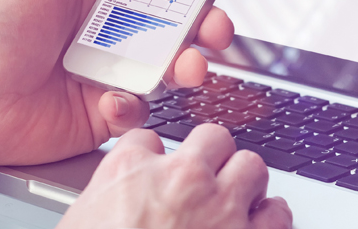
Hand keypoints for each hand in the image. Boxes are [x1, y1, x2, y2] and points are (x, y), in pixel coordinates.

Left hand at [0, 0, 234, 165]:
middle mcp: (110, 27)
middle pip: (177, 20)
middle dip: (207, 22)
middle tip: (216, 28)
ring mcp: (111, 69)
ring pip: (170, 66)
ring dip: (188, 65)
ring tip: (188, 69)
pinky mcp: (105, 110)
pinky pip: (140, 109)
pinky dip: (134, 106)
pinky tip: (111, 101)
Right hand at [58, 124, 292, 228]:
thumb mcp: (81, 223)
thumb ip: (104, 203)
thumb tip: (108, 207)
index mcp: (130, 171)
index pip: (147, 138)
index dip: (152, 157)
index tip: (154, 171)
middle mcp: (180, 179)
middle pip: (211, 138)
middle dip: (210, 155)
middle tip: (204, 175)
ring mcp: (219, 206)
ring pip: (250, 165)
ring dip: (244, 181)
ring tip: (236, 196)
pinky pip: (277, 213)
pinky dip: (271, 217)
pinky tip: (260, 222)